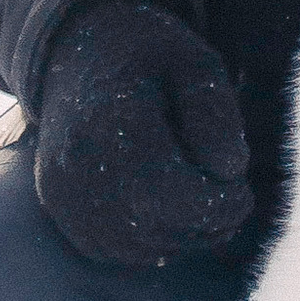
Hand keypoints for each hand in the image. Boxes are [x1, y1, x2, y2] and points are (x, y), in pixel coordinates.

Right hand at [31, 0, 254, 266]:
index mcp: (111, 116)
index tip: (242, 188)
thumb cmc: (150, 55)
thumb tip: (230, 170)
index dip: (218, 203)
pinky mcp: (57, 205)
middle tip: (230, 196)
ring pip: (136, 246)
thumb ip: (215, 110)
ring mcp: (61, 188)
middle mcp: (77, 159)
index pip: (171, 191)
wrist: (81, 51)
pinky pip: (113, 249)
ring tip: (202, 198)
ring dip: (182, 235)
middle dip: (206, 222)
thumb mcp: (196, 62)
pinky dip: (149, 239)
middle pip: (156, 225)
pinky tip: (167, 207)